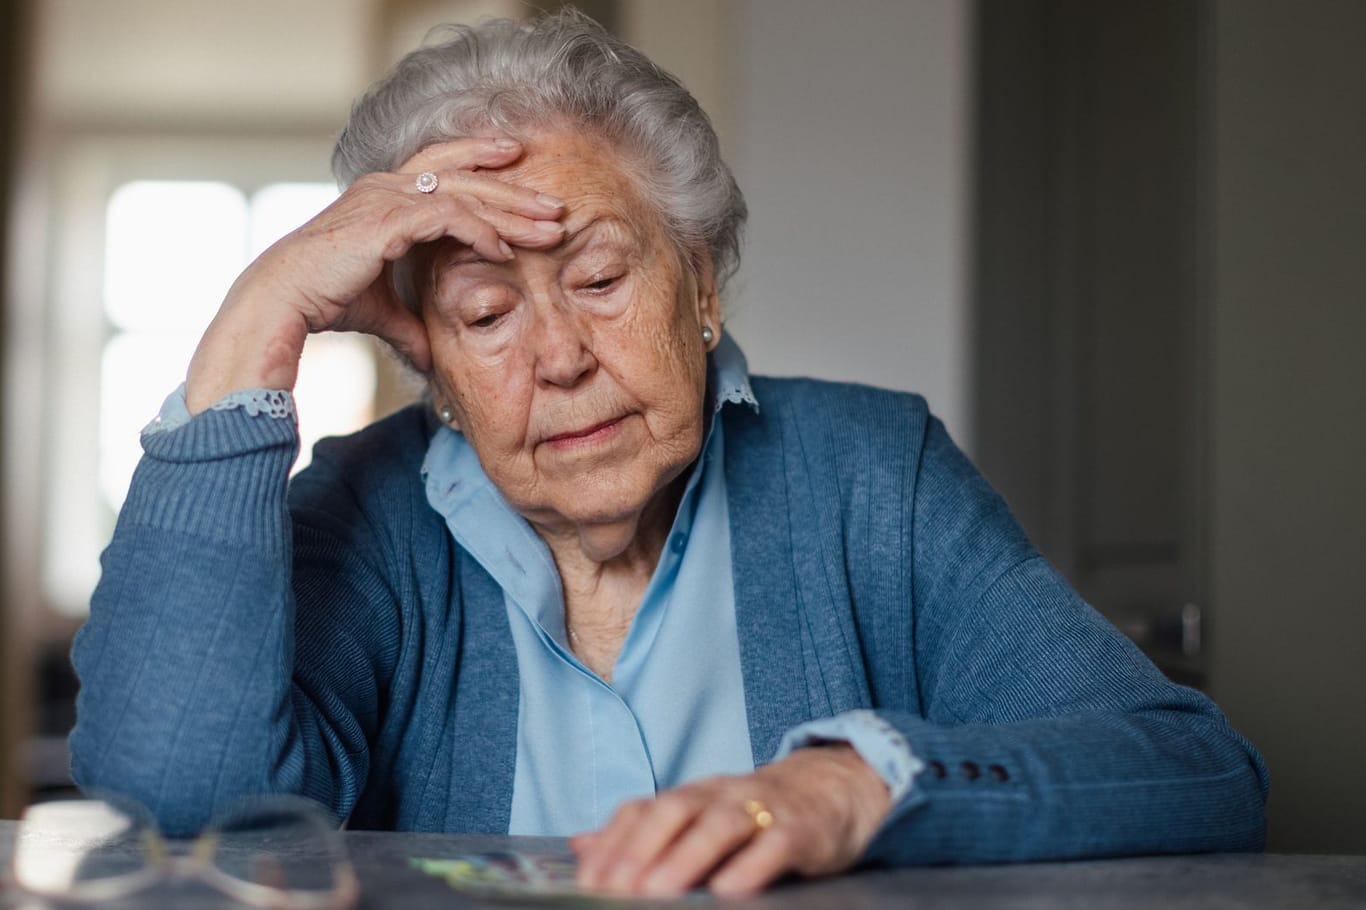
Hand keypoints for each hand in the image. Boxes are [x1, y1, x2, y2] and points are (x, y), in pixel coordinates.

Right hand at [185, 136, 565, 411]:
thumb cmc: (325, 301)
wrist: (284, 301)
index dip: (482, 161)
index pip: (443, 166)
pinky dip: (481, 231)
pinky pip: (449, 216)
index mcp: (385, 194)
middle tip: (556, 207)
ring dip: (511, 211)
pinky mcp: (389, 219)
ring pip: (466, 193)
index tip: (519, 166)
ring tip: (549, 227)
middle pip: (466, 176)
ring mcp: (387, 197)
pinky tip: (505, 251)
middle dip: (515, 191)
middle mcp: (387, 186)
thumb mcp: (382, 312)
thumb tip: (431, 359)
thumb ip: (411, 325)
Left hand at [571, 745, 891, 897]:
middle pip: (674, 809)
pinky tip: (728, 892)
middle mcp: (721, 794)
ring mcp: (762, 808)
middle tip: (615, 889)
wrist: (833, 789)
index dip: (613, 842)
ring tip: (657, 893)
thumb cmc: (755, 815)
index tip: (588, 880)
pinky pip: (774, 844)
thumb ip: (643, 833)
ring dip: (684, 858)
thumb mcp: (699, 818)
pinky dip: (749, 867)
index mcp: (692, 794)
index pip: (643, 808)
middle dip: (640, 849)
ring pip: (719, 824)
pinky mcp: (800, 830)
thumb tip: (580, 847)